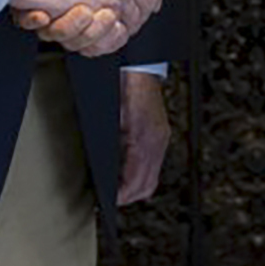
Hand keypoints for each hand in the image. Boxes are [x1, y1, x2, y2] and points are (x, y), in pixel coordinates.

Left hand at [117, 71, 170, 204]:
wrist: (136, 65)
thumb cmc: (120, 85)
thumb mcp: (109, 120)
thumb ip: (109, 148)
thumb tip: (103, 173)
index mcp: (144, 140)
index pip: (136, 183)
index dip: (120, 196)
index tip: (108, 201)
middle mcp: (157, 141)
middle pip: (147, 185)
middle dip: (128, 196)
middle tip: (111, 200)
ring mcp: (161, 137)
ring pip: (152, 177)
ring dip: (136, 187)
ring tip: (118, 190)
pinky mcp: (160, 133)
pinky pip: (154, 163)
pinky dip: (141, 173)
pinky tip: (128, 172)